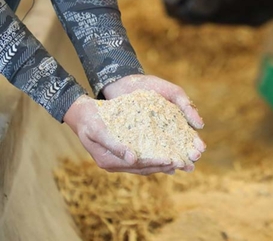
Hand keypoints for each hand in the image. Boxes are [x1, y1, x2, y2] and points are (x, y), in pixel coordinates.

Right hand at [63, 95, 177, 174]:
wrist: (80, 113)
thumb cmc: (90, 118)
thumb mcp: (99, 130)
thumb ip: (115, 145)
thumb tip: (132, 158)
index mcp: (109, 161)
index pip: (137, 165)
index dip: (155, 163)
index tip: (172, 160)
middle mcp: (114, 164)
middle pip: (143, 168)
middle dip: (163, 166)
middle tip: (182, 164)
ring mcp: (117, 161)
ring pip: (143, 166)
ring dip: (161, 165)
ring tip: (179, 165)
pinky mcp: (121, 154)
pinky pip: (140, 159)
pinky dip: (153, 160)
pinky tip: (166, 159)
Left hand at [101, 74, 205, 168]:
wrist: (125, 82)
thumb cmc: (152, 86)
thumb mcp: (173, 93)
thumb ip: (187, 106)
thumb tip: (201, 126)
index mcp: (177, 121)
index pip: (189, 136)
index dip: (195, 143)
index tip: (201, 149)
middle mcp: (166, 132)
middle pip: (179, 147)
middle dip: (187, 155)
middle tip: (193, 162)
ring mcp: (151, 137)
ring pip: (164, 152)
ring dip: (173, 161)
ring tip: (179, 168)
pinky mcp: (136, 140)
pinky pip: (146, 151)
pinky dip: (153, 159)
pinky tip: (158, 166)